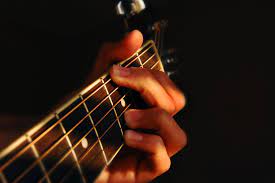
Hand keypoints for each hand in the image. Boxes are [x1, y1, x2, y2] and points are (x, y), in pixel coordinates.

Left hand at [94, 30, 186, 182]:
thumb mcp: (96, 82)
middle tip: (124, 87)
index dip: (149, 75)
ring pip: (178, 135)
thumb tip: (136, 36)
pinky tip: (127, 136)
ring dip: (155, 119)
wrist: (64, 145)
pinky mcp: (144, 169)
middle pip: (176, 105)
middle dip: (151, 89)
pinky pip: (163, 160)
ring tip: (127, 117)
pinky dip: (149, 144)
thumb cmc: (84, 115)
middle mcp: (153, 126)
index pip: (167, 86)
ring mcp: (151, 150)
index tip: (119, 72)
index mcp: (147, 105)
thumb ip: (114, 56)